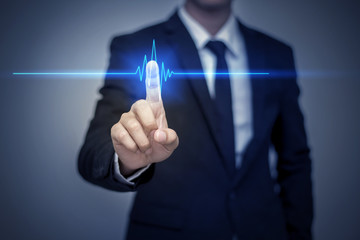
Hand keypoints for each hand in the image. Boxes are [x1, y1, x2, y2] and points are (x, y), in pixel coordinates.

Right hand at [111, 61, 178, 176]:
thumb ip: (170, 138)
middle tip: (153, 136)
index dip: (152, 77)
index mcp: (155, 108)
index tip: (152, 63)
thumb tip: (157, 134)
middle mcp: (139, 110)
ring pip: (132, 124)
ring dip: (142, 141)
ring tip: (145, 148)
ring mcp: (126, 118)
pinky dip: (132, 145)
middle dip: (149, 124)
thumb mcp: (170, 144)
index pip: (153, 90)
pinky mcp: (116, 129)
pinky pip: (122, 134)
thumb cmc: (157, 146)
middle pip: (141, 105)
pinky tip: (135, 148)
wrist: (142, 160)